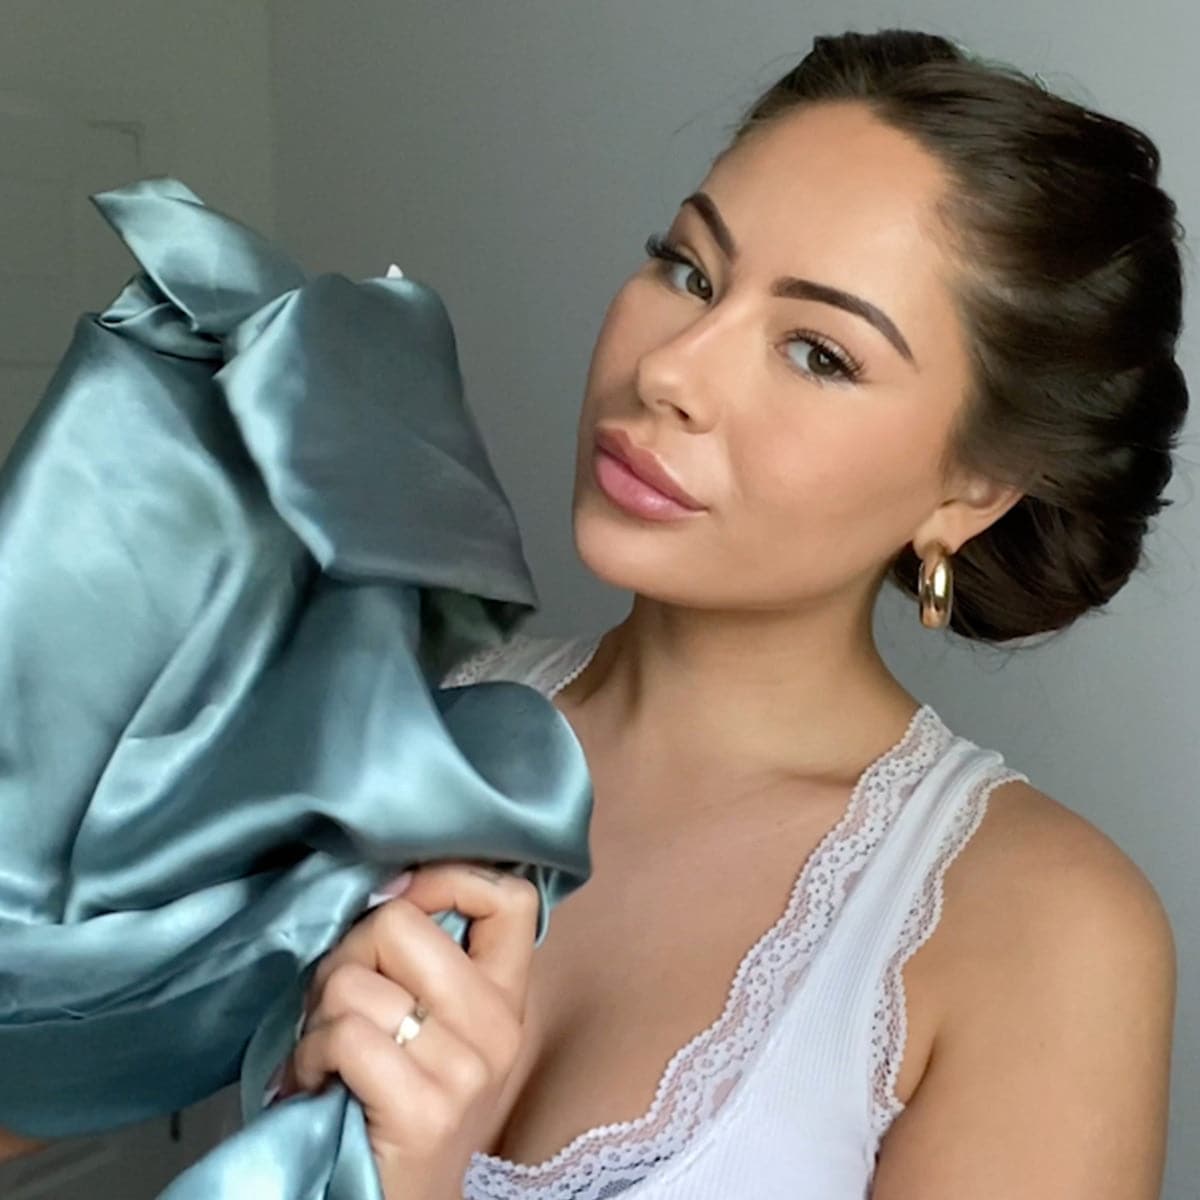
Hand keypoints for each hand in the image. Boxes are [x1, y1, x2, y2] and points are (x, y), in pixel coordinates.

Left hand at [275, 861, 538, 1199]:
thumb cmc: (394, 1101)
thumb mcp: (429, 1022)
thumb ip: (422, 958)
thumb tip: (383, 888)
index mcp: (506, 996)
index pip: (509, 896)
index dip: (444, 879)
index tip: (399, 901)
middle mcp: (499, 1027)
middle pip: (402, 924)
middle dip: (348, 953)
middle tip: (340, 999)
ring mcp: (468, 1070)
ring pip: (355, 981)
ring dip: (317, 1015)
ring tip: (326, 1048)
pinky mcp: (426, 1110)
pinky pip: (344, 1035)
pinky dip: (308, 1055)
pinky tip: (313, 1080)